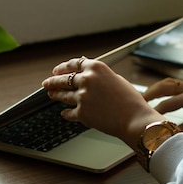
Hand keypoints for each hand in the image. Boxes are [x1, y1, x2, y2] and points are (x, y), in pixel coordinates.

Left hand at [42, 57, 162, 149]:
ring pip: (63, 95)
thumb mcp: (116, 79)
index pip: (74, 64)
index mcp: (96, 68)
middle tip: (48, 83)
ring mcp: (82, 97)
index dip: (63, 67)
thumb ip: (99, 73)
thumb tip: (86, 66)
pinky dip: (66, 113)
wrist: (135, 119)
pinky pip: (69, 113)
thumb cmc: (130, 100)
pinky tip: (64, 113)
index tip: (57, 70)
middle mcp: (87, 80)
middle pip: (63, 78)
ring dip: (56, 94)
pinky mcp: (81, 113)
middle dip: (53, 81)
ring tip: (51, 95)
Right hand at [143, 78, 182, 139]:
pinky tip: (158, 96)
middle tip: (137, 101)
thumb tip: (165, 136)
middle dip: (150, 93)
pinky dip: (164, 89)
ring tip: (144, 98)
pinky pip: (175, 84)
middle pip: (165, 86)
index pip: (167, 103)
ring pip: (169, 82)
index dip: (155, 112)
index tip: (144, 119)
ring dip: (156, 89)